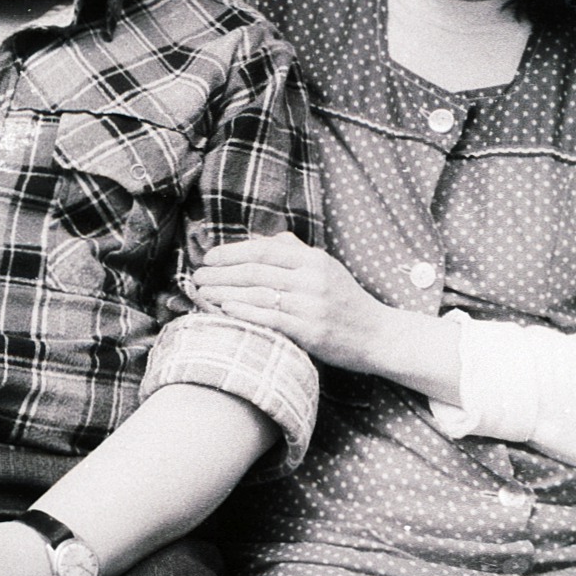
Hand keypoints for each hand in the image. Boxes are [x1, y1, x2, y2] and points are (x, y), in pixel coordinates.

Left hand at [193, 232, 397, 373]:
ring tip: (202, 294)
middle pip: (256, 271)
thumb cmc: (347, 302)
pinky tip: (225, 311)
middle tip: (196, 277)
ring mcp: (312, 305)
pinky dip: (245, 314)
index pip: (263, 250)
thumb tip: (266, 239)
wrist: (379, 335)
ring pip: (259, 294)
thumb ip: (297, 252)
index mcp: (313, 260)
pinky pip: (272, 319)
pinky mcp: (313, 331)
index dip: (231, 252)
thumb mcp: (326, 269)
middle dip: (221, 273)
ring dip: (225, 293)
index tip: (209, 258)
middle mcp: (312, 279)